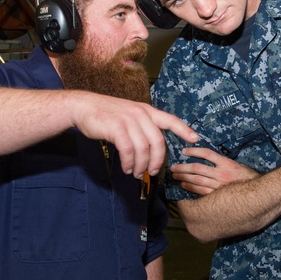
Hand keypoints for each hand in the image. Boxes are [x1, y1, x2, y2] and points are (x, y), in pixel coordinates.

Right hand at [71, 95, 198, 178]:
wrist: (84, 106)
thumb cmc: (107, 114)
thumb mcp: (129, 115)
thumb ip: (142, 127)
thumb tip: (152, 149)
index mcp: (146, 110)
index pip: (170, 120)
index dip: (184, 130)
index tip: (195, 139)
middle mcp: (140, 114)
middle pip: (158, 142)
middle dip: (157, 161)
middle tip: (153, 172)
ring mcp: (128, 120)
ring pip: (143, 149)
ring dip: (141, 165)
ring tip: (136, 172)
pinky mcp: (116, 128)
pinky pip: (128, 150)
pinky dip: (129, 163)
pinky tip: (126, 168)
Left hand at [172, 147, 259, 194]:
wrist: (259, 194)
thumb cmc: (247, 179)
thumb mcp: (237, 166)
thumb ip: (222, 162)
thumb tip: (206, 158)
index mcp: (227, 163)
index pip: (207, 154)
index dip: (193, 151)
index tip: (184, 151)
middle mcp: (222, 174)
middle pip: (197, 168)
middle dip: (183, 167)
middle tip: (173, 167)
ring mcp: (219, 186)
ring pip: (197, 180)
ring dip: (184, 177)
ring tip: (175, 175)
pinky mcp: (218, 195)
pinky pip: (200, 191)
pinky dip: (190, 188)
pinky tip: (183, 185)